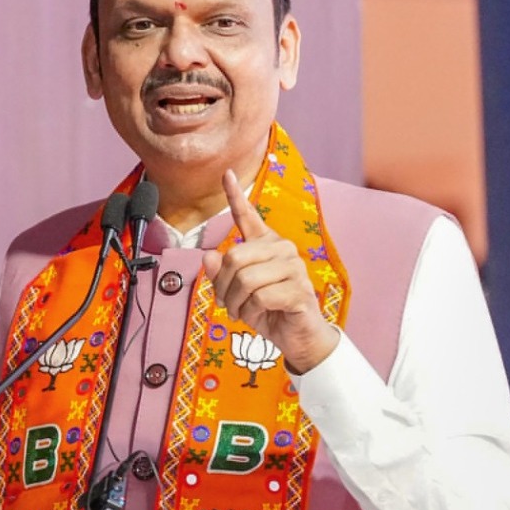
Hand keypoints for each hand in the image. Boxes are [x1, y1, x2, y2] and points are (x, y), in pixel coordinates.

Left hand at [201, 169, 340, 373]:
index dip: (235, 195)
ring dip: (236, 302)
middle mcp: (282, 249)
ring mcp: (294, 267)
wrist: (295, 336)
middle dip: (224, 287)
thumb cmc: (266, 310)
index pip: (247, 216)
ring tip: (242, 312)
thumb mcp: (235, 293)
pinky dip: (252, 312)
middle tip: (228, 304)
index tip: (225, 173)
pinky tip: (262, 316)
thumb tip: (209, 256)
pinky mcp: (299, 290)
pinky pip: (260, 297)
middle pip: (235, 257)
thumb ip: (221, 273)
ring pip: (246, 279)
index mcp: (266, 245)